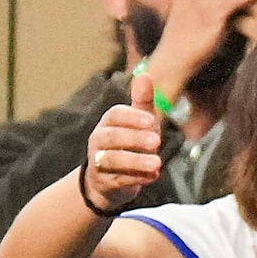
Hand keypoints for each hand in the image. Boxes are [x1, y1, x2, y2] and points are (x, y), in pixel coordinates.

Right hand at [81, 79, 168, 213]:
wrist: (109, 181)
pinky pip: (118, 181)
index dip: (132, 117)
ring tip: (157, 163)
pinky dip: (137, 179)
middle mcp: (99, 141)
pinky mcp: (104, 183)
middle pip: (111, 137)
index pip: (114, 115)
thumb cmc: (128, 145)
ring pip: (112, 160)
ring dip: (136, 161)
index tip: (151, 120)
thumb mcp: (138, 122)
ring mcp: (99, 163)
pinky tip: (153, 176)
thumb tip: (145, 75)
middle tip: (157, 141)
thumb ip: (142, 101)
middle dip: (134, 138)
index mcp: (108, 123)